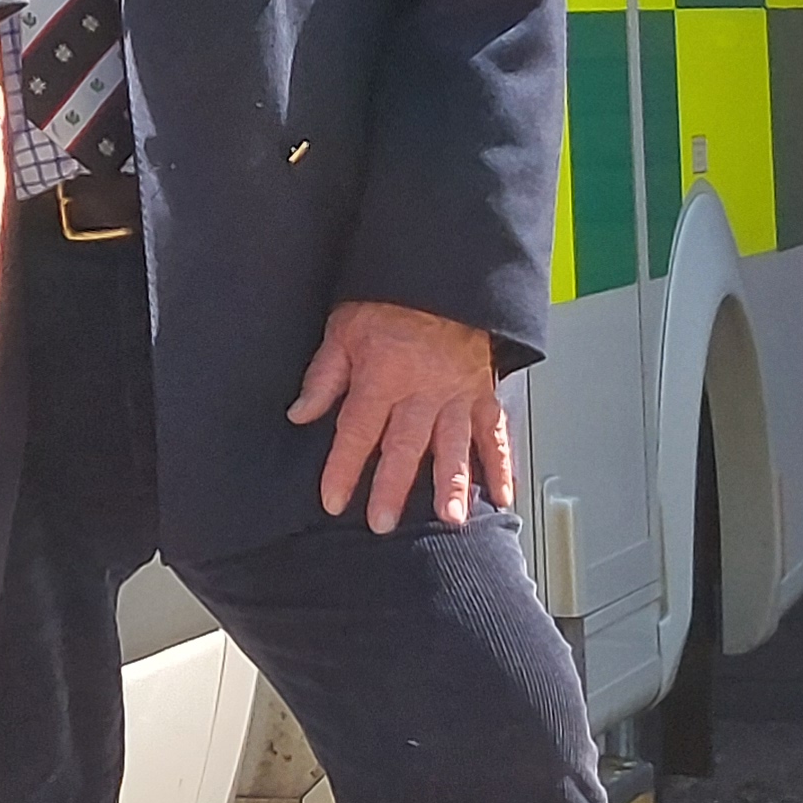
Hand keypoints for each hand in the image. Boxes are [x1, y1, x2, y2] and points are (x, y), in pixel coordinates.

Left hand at [291, 299, 510, 531]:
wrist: (441, 279)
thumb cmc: (389, 303)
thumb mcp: (343, 330)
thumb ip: (323, 377)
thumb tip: (301, 414)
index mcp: (383, 377)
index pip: (356, 431)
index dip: (342, 468)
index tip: (333, 499)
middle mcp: (422, 392)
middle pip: (404, 446)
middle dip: (392, 487)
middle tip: (384, 523)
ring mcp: (457, 396)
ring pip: (455, 446)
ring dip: (453, 485)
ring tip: (451, 518)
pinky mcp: (484, 396)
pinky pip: (496, 435)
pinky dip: (501, 467)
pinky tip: (502, 497)